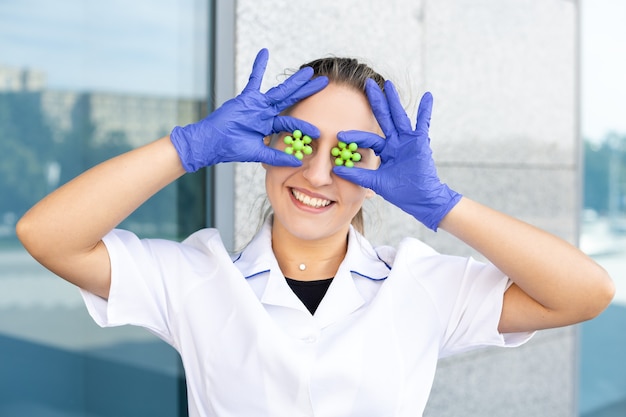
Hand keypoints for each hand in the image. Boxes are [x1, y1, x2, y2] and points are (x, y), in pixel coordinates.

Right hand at [170, 48, 327, 171]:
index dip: (304, 127)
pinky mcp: (246, 98)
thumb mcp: (258, 154)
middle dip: (307, 91)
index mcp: (269, 125)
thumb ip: (276, 157)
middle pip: (291, 100)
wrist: (212, 143)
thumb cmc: (231, 148)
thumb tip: (297, 163)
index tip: (318, 132)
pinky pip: (254, 79)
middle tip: (323, 82)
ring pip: (280, 90)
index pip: (291, 123)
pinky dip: (258, 66)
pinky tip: (264, 52)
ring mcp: (257, 104)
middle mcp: (265, 113)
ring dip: (294, 81)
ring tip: (308, 71)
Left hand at [333, 79, 461, 230]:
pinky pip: (423, 123)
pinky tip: (427, 96)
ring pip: (398, 116)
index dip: (354, 136)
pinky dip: (425, 110)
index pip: (367, 139)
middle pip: (383, 117)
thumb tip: (336, 169)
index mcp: (385, 150)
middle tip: (366, 83)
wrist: (421, 200)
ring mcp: (408, 140)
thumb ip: (358, 175)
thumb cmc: (401, 192)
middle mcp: (395, 142)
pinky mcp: (420, 143)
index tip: (339, 134)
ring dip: (393, 100)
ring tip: (388, 84)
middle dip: (375, 101)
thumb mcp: (375, 182)